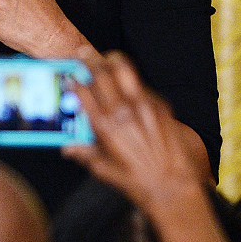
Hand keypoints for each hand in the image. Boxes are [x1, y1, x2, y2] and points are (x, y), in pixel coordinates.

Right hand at [62, 51, 206, 211]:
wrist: (173, 186)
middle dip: (88, 60)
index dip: (74, 80)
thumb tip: (68, 148)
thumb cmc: (136, 181)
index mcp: (103, 125)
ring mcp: (142, 105)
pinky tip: (128, 84)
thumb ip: (83, 153)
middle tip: (83, 54)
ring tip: (105, 57)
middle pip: (100, 73)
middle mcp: (121, 111)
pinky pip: (141, 84)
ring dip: (111, 60)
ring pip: (123, 69)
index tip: (70, 77)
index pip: (83, 91)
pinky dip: (131, 80)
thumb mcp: (102, 168)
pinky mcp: (160, 106)